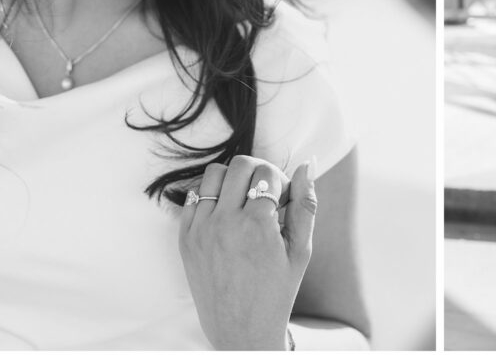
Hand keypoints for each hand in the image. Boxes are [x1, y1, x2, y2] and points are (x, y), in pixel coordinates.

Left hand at [179, 156, 316, 349]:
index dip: (281, 182)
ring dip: (232, 179)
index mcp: (257, 225)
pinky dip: (212, 197)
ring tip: (244, 201)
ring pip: (214, 174)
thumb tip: (309, 163)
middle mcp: (225, 223)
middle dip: (258, 172)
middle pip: (240, 165)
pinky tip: (227, 215)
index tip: (284, 202)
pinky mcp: (186, 239)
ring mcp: (201, 230)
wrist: (241, 332)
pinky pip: (195, 197)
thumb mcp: (301, 249)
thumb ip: (306, 203)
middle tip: (266, 195)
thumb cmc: (277, 291)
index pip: (268, 173)